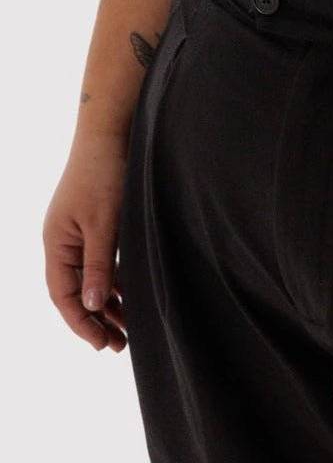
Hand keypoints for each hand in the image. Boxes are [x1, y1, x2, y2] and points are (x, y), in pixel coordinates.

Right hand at [43, 134, 128, 351]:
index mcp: (56, 245)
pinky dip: (114, 278)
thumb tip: (91, 305)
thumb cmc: (104, 174)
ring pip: (90, 277)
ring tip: (129, 326)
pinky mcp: (95, 222)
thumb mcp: (104, 223)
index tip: (103, 344)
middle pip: (75, 291)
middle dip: (96, 319)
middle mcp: (62, 242)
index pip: (63, 296)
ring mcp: (77, 232)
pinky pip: (101, 260)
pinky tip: (130, 292)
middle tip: (120, 345)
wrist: (110, 133)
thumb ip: (98, 265)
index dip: (82, 322)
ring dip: (108, 301)